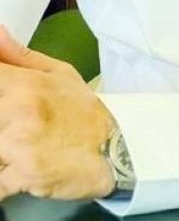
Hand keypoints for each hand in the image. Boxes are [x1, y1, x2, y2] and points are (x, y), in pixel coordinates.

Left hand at [0, 25, 115, 199]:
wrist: (112, 151)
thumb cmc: (83, 112)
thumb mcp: (60, 74)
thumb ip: (20, 55)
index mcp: (25, 85)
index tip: (6, 92)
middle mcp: (18, 112)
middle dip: (1, 118)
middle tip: (13, 121)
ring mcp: (17, 147)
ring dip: (1, 147)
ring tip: (17, 143)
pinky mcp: (20, 178)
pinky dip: (4, 175)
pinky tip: (18, 166)